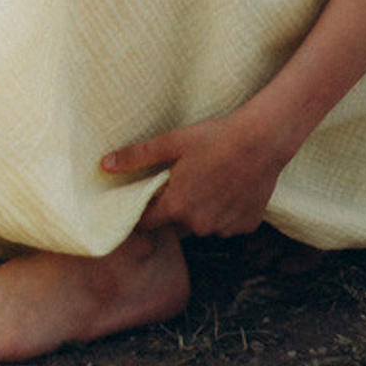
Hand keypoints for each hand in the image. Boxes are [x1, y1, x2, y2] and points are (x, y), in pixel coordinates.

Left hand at [101, 106, 289, 236]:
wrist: (261, 139)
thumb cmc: (213, 137)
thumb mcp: (171, 142)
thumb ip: (136, 157)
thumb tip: (104, 165)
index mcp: (177, 208)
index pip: (147, 222)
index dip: (144, 210)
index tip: (147, 194)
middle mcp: (200, 225)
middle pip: (176, 222)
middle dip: (175, 206)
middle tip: (182, 178)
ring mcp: (225, 228)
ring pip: (203, 223)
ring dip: (200, 209)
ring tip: (207, 178)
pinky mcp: (247, 226)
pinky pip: (227, 223)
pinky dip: (224, 210)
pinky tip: (228, 185)